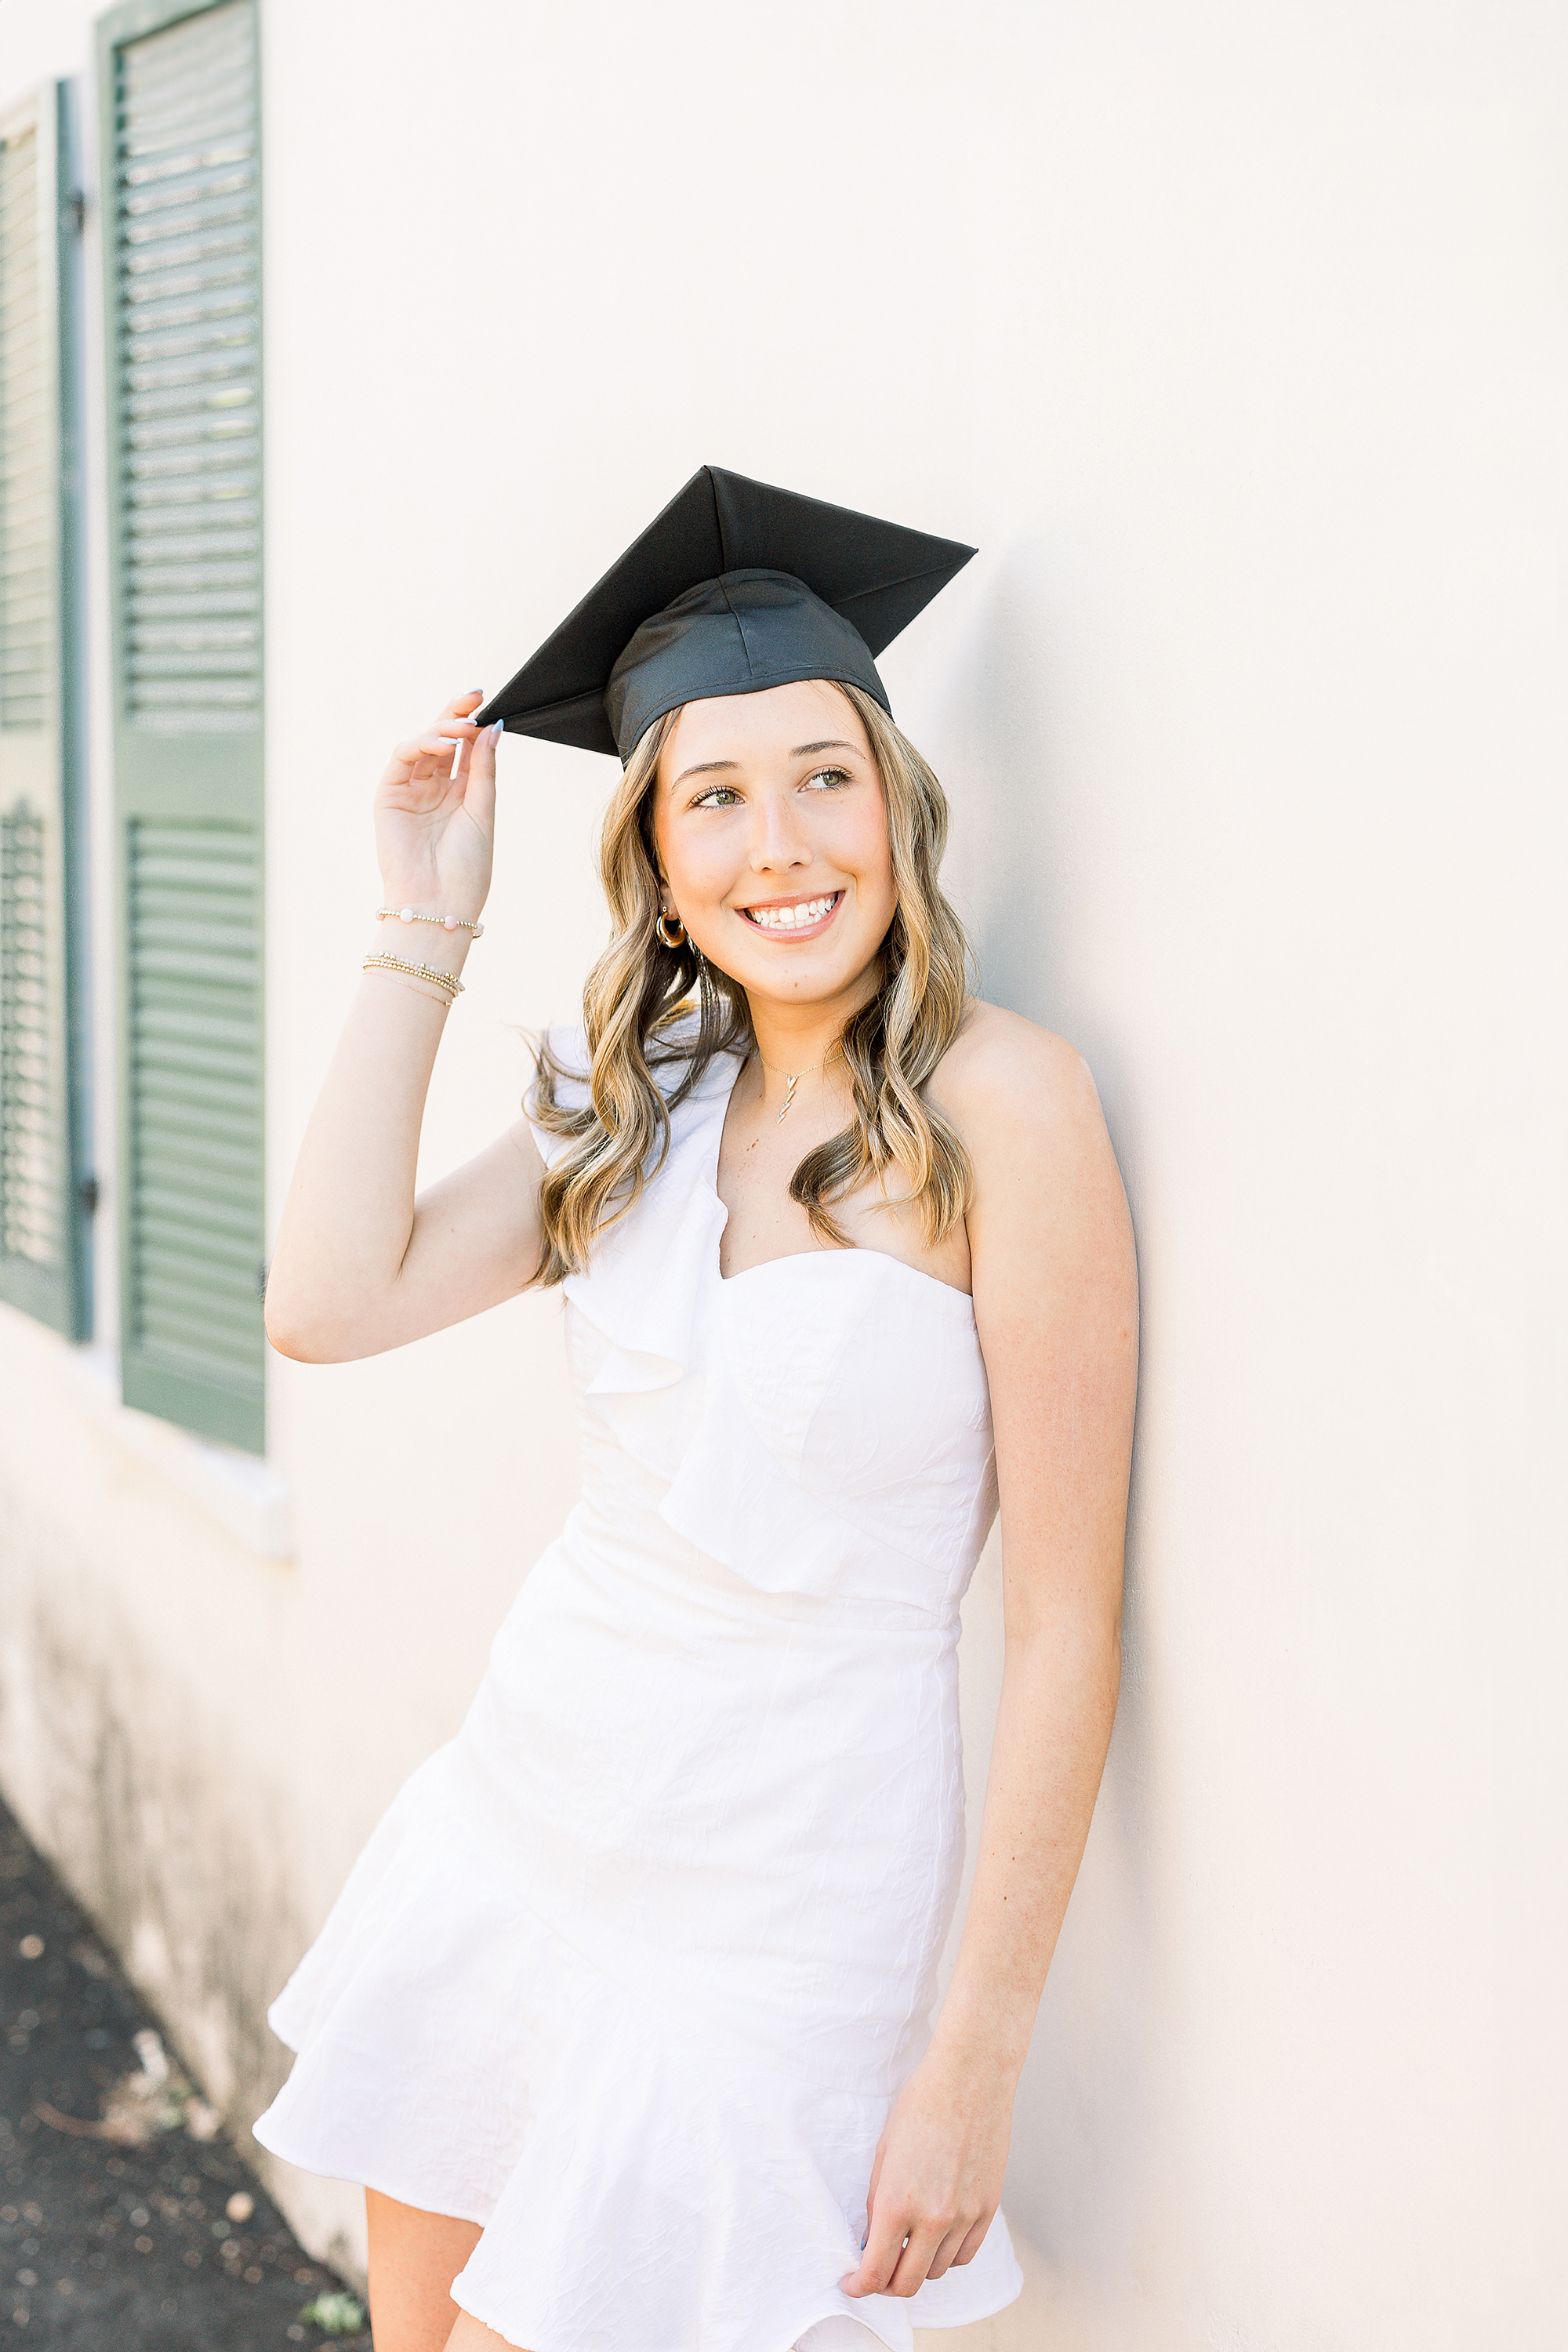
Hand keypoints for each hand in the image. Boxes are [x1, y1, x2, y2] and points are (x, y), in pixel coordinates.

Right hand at [373, 690, 498, 918]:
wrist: (440, 902)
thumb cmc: (466, 868)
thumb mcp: (482, 811)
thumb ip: (484, 769)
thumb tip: (492, 728)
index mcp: (461, 795)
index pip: (466, 750)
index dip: (474, 725)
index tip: (487, 703)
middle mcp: (434, 790)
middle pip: (443, 742)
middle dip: (455, 715)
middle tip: (473, 696)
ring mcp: (411, 792)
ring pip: (422, 745)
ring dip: (442, 730)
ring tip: (462, 728)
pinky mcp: (388, 795)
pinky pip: (401, 758)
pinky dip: (420, 745)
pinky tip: (441, 745)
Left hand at [839, 2043, 1012, 2301]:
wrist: (969, 2078)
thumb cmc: (920, 2106)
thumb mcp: (883, 2153)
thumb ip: (878, 2204)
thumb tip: (873, 2241)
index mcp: (897, 2203)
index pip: (876, 2271)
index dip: (859, 2286)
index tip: (851, 2284)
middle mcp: (933, 2219)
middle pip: (907, 2283)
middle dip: (885, 2284)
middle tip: (876, 2271)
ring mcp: (964, 2217)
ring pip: (937, 2271)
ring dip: (917, 2268)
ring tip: (906, 2248)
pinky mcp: (988, 2209)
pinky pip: (965, 2254)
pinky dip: (947, 2256)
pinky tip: (936, 2240)